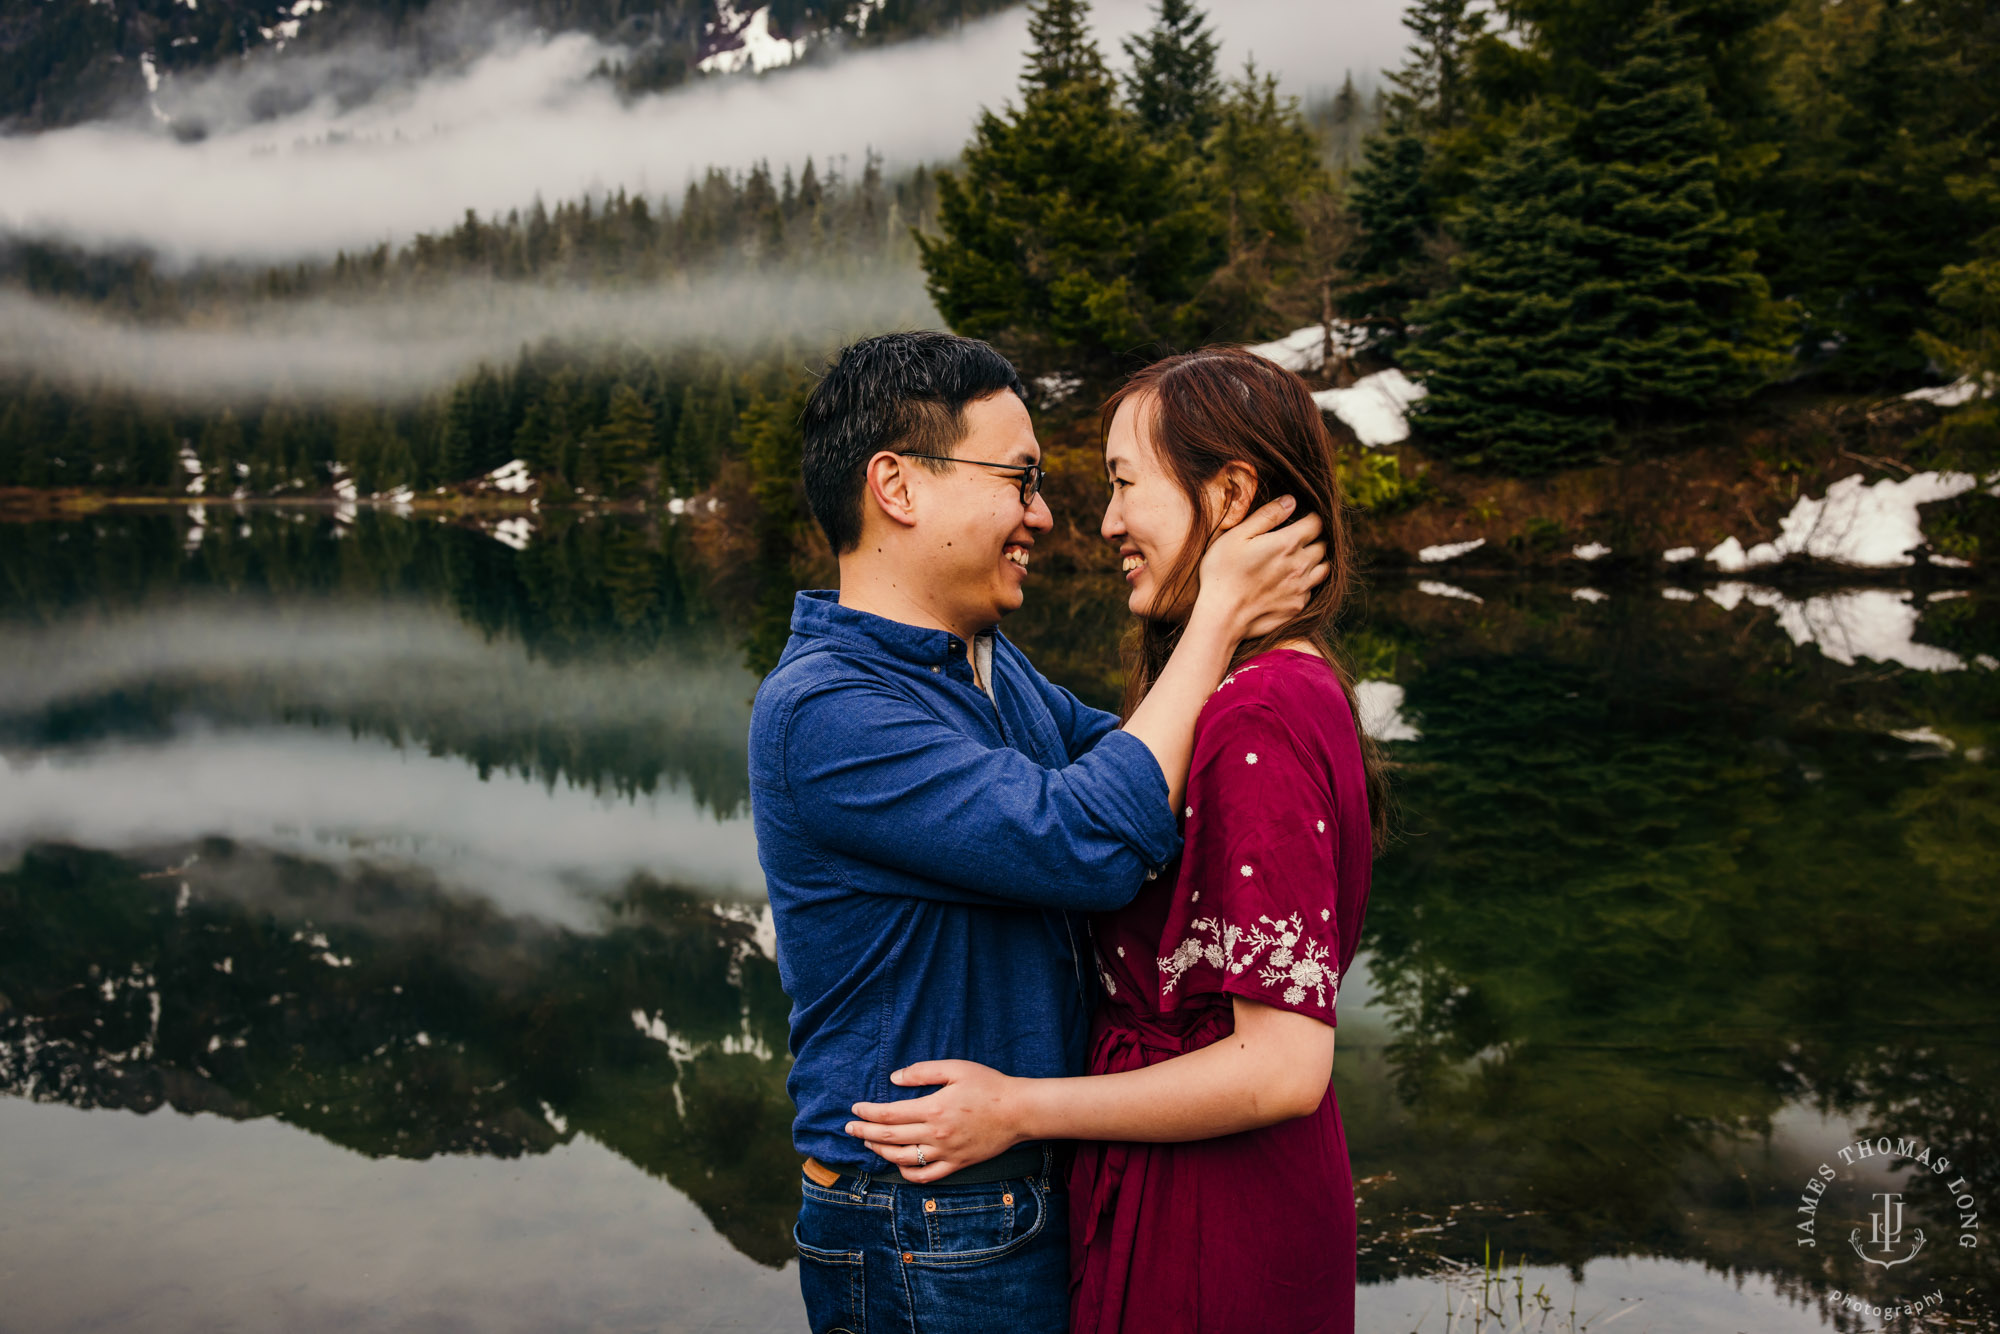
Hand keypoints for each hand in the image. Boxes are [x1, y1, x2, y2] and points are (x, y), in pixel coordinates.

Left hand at [845, 1060, 1024, 1184]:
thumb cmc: (988, 1085)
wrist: (1019, 1111)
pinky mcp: (957, 1164)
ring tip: (869, 1143)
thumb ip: (922, 1072)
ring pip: (903, 1159)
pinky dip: (907, 1173)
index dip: (868, 1113)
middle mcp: (936, 1134)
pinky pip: (926, 1176)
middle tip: (849, 1129)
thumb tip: (894, 1078)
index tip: (855, 1110)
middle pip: (890, 1138)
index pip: (890, 1115)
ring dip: (880, 1152)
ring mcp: (946, 1152)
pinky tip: (898, 1164)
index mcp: (934, 1108)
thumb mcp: (956, 1068)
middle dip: (865, 1133)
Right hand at [1196, 496, 1328, 639]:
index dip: (1311, 517)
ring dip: (1316, 560)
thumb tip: (1291, 500)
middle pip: (1323, 544)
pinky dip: (1307, 582)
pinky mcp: (1297, 606)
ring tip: (1300, 558)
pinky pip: (1313, 589)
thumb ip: (1267, 516)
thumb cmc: (1222, 572)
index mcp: (1287, 543)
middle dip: (1314, 538)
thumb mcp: (1237, 536)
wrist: (1221, 616)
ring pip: (1324, 567)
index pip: (1316, 523)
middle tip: (1299, 537)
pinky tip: (1291, 581)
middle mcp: (1301, 565)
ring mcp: (1301, 588)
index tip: (1302, 517)